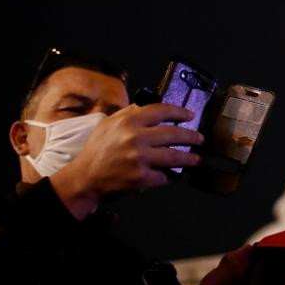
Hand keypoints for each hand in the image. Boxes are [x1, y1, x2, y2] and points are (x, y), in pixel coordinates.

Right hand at [49, 103, 202, 219]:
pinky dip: (171, 176)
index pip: (161, 111)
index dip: (179, 112)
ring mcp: (140, 159)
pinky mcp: (141, 178)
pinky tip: (176, 175)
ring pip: (174, 156)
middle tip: (199, 138)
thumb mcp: (109, 124)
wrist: (85, 178)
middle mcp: (136, 138)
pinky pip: (164, 176)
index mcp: (129, 122)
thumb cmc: (97, 150)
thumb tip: (148, 106)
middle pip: (173, 133)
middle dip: (191, 136)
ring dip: (189, 158)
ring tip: (196, 158)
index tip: (189, 115)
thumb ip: (129, 113)